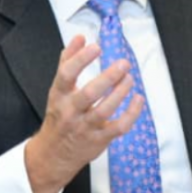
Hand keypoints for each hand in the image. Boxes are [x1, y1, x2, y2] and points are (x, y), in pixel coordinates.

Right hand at [25, 35, 143, 192]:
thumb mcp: (58, 89)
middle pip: (88, 94)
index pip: (66, 74)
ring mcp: (85, 127)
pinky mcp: (99, 139)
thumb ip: (68, 61)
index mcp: (59, 96)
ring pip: (104, 110)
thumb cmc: (59, 117)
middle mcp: (71, 111)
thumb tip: (80, 37)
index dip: (80, 59)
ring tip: (130, 78)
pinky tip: (138, 99)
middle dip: (108, 77)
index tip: (95, 46)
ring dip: (120, 93)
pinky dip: (131, 113)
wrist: (53, 155)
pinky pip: (118, 127)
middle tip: (123, 63)